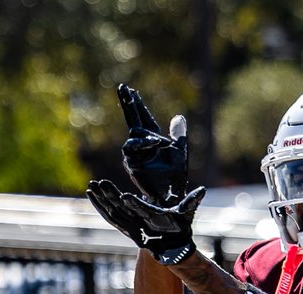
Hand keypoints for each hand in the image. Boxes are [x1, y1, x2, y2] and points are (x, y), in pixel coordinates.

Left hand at [86, 179, 205, 264]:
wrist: (173, 247)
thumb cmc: (181, 229)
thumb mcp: (187, 216)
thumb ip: (192, 203)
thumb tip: (201, 192)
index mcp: (154, 221)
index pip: (142, 213)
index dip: (133, 205)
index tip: (123, 196)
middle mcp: (139, 226)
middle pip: (122, 211)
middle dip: (109, 197)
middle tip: (98, 184)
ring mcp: (130, 228)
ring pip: (112, 214)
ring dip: (101, 201)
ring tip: (90, 187)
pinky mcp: (124, 228)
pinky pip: (109, 217)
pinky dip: (100, 207)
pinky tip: (92, 196)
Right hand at [118, 83, 188, 203]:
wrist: (171, 197)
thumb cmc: (175, 178)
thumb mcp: (179, 152)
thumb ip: (178, 135)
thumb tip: (179, 116)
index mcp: (153, 141)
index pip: (144, 119)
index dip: (137, 105)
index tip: (130, 89)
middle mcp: (141, 146)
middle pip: (133, 121)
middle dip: (128, 104)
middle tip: (123, 87)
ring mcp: (135, 156)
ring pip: (134, 138)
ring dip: (145, 137)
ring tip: (159, 141)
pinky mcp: (132, 165)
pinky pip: (132, 150)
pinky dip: (143, 145)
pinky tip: (154, 143)